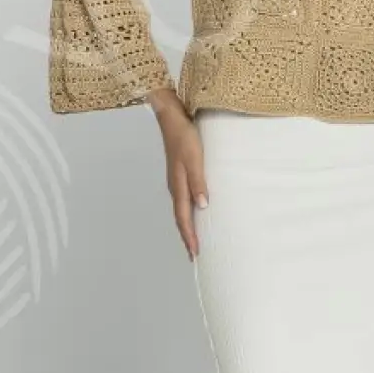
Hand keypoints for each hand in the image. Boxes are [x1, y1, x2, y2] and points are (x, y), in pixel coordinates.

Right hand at [149, 90, 207, 261]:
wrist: (171, 118)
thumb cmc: (185, 136)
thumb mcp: (194, 158)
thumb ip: (198, 181)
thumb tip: (202, 206)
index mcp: (178, 186)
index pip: (183, 218)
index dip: (189, 236)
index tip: (195, 254)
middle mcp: (175, 186)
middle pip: (180, 217)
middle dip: (187, 236)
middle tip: (194, 254)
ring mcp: (176, 180)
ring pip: (180, 209)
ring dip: (187, 225)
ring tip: (194, 237)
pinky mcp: (179, 172)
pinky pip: (183, 198)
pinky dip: (188, 211)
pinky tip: (195, 209)